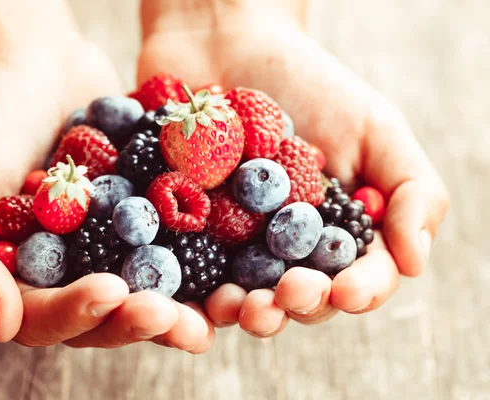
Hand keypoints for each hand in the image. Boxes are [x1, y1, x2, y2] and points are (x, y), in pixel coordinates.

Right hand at [0, 22, 213, 350]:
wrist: (26, 63)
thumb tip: (0, 326)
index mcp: (22, 280)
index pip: (46, 317)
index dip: (78, 313)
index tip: (110, 292)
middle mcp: (73, 271)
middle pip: (108, 313)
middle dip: (141, 320)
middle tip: (173, 316)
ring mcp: (115, 245)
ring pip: (150, 286)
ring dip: (184, 302)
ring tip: (218, 308)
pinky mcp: (149, 214)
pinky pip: (178, 236)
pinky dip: (205, 246)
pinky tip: (236, 249)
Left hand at [138, 2, 448, 334]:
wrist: (224, 45)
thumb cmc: (309, 85)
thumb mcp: (374, 128)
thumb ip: (410, 191)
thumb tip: (415, 263)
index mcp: (336, 233)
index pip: (358, 277)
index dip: (358, 291)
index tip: (347, 291)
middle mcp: (286, 248)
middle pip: (299, 297)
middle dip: (297, 304)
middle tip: (287, 295)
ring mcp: (233, 244)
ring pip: (242, 295)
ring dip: (244, 310)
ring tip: (239, 304)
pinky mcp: (185, 233)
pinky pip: (185, 268)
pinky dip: (188, 285)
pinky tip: (190, 290)